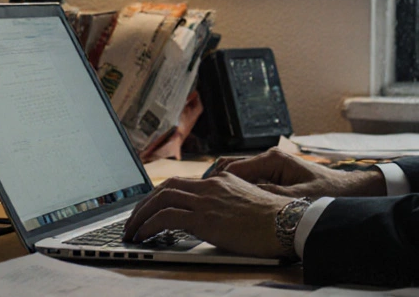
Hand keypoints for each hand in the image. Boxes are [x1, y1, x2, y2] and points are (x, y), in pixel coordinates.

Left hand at [121, 172, 291, 257]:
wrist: (288, 223)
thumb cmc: (275, 221)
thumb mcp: (248, 207)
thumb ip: (228, 207)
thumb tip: (214, 221)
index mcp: (222, 181)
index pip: (181, 183)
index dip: (160, 195)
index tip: (150, 208)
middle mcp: (211, 185)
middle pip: (165, 187)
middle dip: (143, 205)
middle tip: (133, 221)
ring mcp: (207, 200)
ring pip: (160, 199)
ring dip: (140, 216)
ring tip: (131, 231)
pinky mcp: (204, 218)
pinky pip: (165, 217)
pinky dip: (148, 225)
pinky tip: (142, 236)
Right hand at [209, 148, 386, 198]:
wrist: (348, 190)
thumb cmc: (326, 193)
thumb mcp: (296, 199)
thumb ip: (269, 196)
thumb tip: (243, 196)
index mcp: (272, 159)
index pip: (232, 169)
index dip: (214, 183)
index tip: (201, 197)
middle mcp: (269, 158)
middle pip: (230, 167)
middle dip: (213, 182)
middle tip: (198, 199)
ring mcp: (270, 164)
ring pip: (236, 172)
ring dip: (223, 186)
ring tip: (210, 202)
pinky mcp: (274, 172)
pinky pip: (247, 178)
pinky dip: (236, 188)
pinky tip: (231, 203)